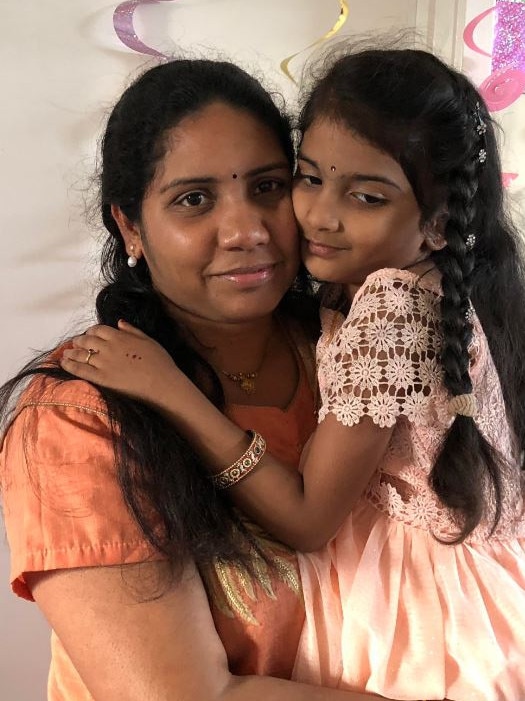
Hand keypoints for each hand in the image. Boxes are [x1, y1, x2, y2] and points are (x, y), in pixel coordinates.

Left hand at [61, 320, 180, 404]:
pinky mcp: (101, 378)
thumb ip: (132, 330)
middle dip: (80, 340)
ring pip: (82, 354)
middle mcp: (109, 348)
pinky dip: (70, 365)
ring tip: (67, 353)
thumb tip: (119, 322)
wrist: (162, 384)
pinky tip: (64, 363)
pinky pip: (81, 370)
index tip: (90, 334)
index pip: (99, 329)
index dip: (92, 331)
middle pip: (88, 340)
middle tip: (77, 343)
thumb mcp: (149, 340)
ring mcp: (104, 363)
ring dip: (72, 352)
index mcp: (120, 337)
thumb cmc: (160, 362)